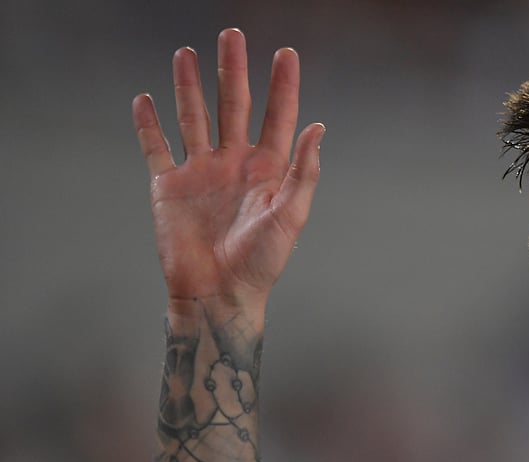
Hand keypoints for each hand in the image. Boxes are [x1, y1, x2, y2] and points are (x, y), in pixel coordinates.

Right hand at [133, 28, 323, 317]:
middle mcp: (234, 164)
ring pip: (193, 118)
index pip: (278, 117)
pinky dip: (148, 124)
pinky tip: (145, 99)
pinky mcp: (169, 186)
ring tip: (186, 55)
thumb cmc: (261, 263)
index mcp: (268, 170)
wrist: (218, 294)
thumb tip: (317, 128)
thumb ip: (304, 171)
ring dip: (189, 86)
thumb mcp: (291, 216)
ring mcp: (201, 173)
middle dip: (232, 71)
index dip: (283, 85)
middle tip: (232, 35)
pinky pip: (156, 148)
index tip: (286, 53)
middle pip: (233, 106)